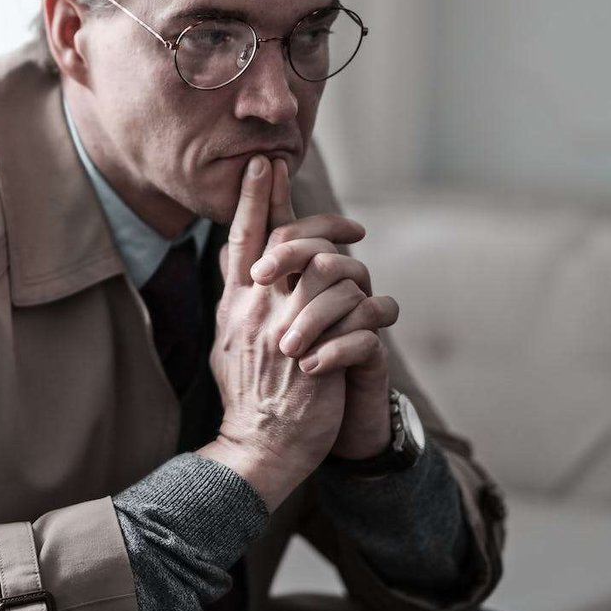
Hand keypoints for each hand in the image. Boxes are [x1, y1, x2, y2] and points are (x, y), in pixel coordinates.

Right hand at [246, 166, 399, 460]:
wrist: (260, 446)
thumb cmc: (249, 394)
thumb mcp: (227, 339)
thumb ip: (236, 298)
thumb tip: (237, 260)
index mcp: (235, 302)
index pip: (243, 238)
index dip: (253, 198)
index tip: (265, 164)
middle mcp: (257, 308)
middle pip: (290, 242)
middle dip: (322, 222)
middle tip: (355, 225)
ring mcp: (287, 329)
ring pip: (329, 269)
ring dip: (354, 271)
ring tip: (367, 284)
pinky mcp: (318, 353)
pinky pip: (358, 310)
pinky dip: (375, 309)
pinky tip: (383, 315)